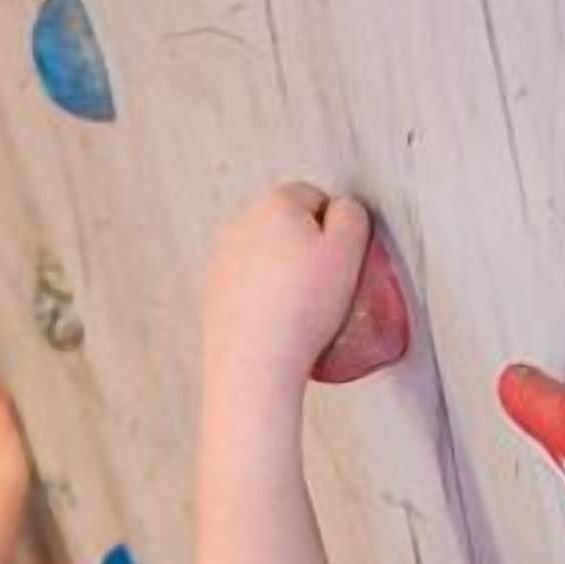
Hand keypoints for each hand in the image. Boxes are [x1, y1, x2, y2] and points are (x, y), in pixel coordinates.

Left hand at [201, 184, 370, 391]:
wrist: (254, 365)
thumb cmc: (304, 308)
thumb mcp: (348, 252)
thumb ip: (352, 215)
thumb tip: (341, 209)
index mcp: (275, 202)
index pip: (316, 199)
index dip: (334, 231)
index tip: (339, 265)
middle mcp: (241, 222)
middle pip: (288, 226)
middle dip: (306, 248)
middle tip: (322, 288)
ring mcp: (221, 258)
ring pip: (267, 256)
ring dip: (284, 273)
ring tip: (299, 310)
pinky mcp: (212, 292)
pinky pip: (248, 285)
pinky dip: (262, 297)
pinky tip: (275, 322)